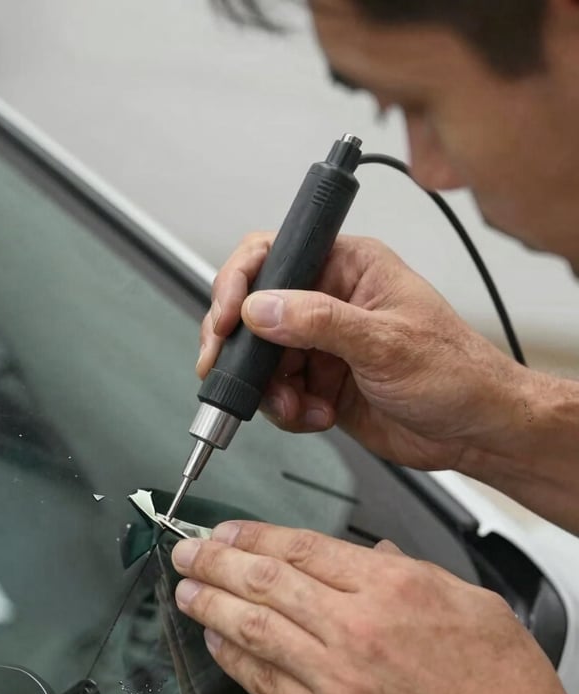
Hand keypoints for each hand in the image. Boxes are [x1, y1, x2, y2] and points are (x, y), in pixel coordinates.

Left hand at [171, 521, 578, 693]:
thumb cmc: (502, 689)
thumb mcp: (469, 600)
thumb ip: (409, 570)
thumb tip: (369, 554)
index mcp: (392, 589)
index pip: (299, 547)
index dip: (252, 535)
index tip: (226, 531)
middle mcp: (356, 631)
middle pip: (263, 582)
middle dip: (214, 562)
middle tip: (186, 552)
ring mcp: (334, 683)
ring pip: (251, 630)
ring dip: (209, 606)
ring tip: (185, 590)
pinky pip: (263, 685)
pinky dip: (232, 660)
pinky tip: (216, 643)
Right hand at [199, 234, 530, 470]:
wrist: (475, 431)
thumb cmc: (456, 373)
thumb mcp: (385, 342)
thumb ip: (318, 322)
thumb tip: (260, 308)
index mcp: (349, 268)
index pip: (274, 254)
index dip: (239, 284)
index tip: (225, 320)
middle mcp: (330, 301)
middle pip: (256, 311)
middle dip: (242, 347)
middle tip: (226, 370)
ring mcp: (322, 344)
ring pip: (262, 359)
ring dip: (269, 389)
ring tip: (297, 407)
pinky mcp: (320, 382)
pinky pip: (279, 393)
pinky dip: (288, 411)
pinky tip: (317, 416)